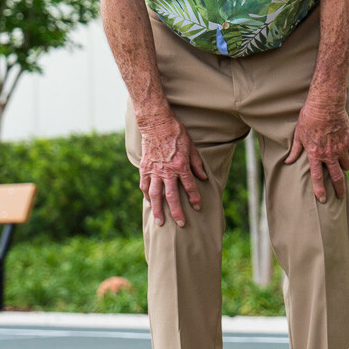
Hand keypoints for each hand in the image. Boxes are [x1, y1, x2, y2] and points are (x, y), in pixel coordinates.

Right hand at [136, 111, 205, 226]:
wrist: (157, 123)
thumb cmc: (177, 134)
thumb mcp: (192, 147)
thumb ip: (197, 164)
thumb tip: (203, 178)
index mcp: (181, 166)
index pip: (190, 187)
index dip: (195, 198)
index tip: (198, 207)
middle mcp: (167, 171)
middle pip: (172, 197)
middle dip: (177, 212)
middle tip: (181, 224)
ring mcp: (154, 171)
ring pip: (155, 195)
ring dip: (158, 210)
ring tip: (160, 222)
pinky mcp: (145, 168)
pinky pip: (144, 185)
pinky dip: (147, 196)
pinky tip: (150, 204)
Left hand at [286, 98, 348, 201]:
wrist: (325, 104)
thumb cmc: (308, 117)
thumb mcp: (298, 134)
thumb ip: (295, 150)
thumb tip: (288, 161)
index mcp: (315, 154)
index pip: (317, 177)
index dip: (320, 190)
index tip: (323, 200)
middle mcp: (329, 154)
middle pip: (337, 177)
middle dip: (339, 189)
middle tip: (340, 196)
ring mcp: (341, 147)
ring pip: (347, 165)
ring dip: (344, 167)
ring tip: (342, 166)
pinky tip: (348, 150)